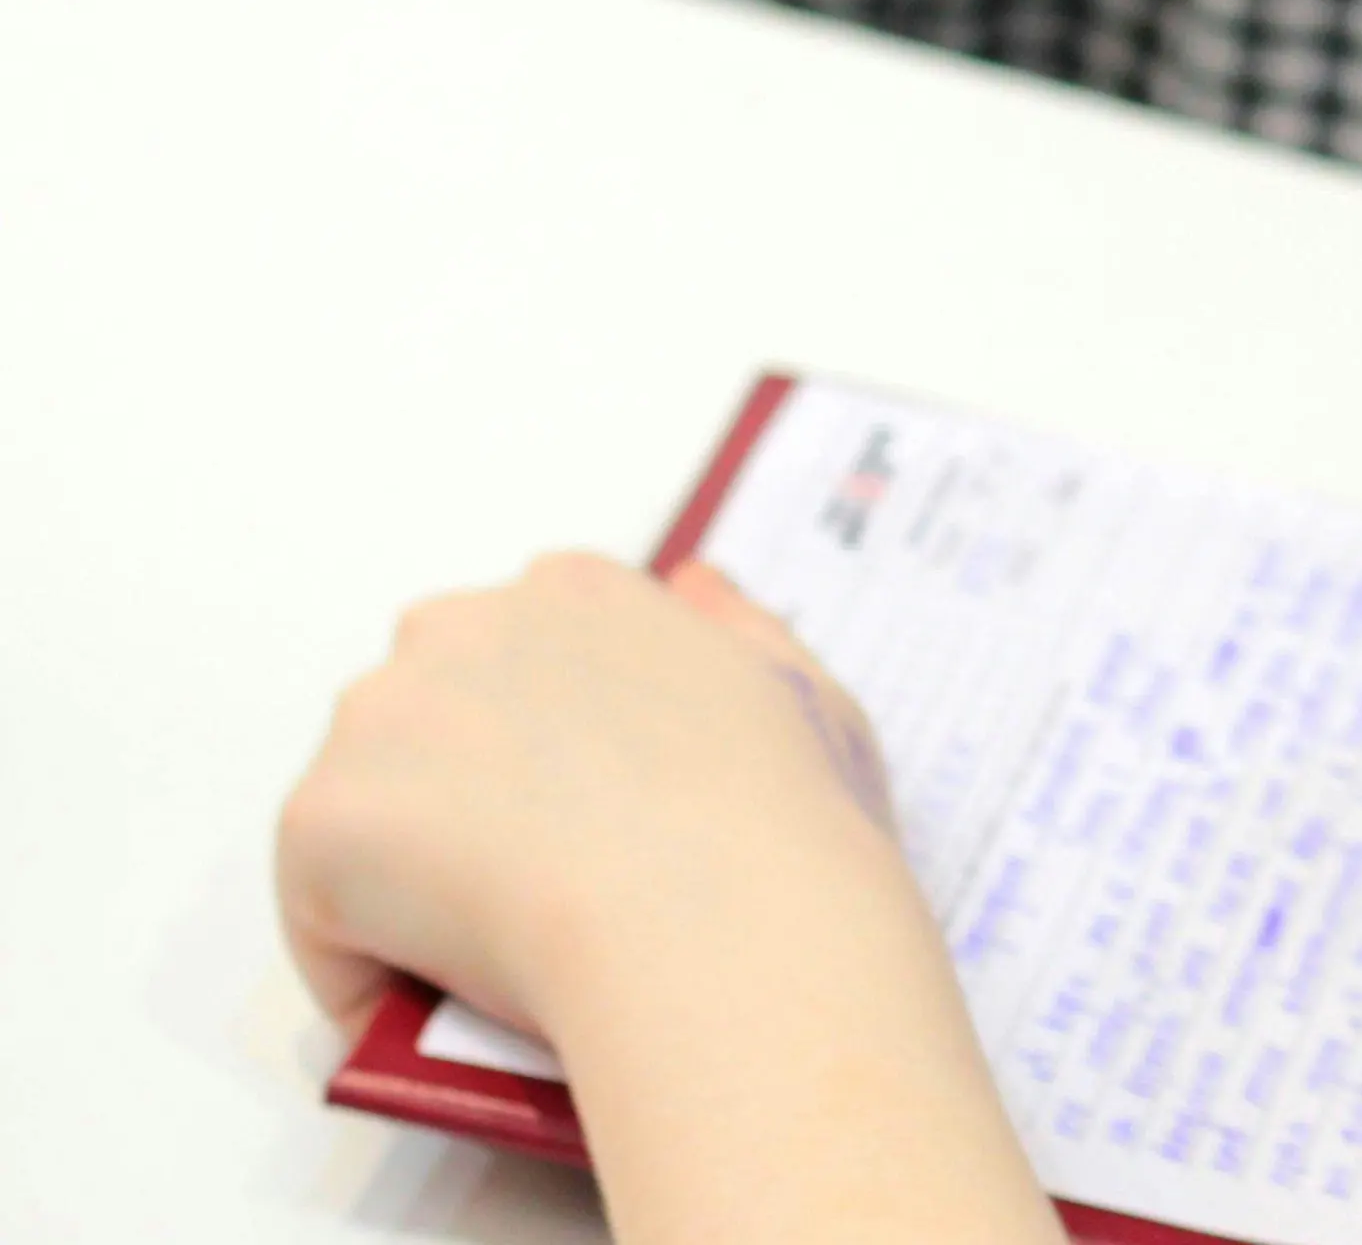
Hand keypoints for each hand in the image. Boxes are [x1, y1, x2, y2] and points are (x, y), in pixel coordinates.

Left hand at [277, 554, 900, 1043]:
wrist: (720, 925)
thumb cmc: (781, 824)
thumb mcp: (804, 696)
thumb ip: (737, 633)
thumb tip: (690, 587)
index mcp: (576, 593)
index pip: (521, 658)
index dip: (548, 751)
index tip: (586, 822)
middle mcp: (460, 625)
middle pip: (425, 720)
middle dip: (461, 800)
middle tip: (536, 895)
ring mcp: (378, 718)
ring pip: (367, 812)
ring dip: (408, 878)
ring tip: (492, 958)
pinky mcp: (321, 818)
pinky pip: (323, 915)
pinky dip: (368, 970)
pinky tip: (437, 1009)